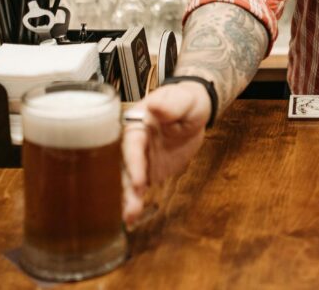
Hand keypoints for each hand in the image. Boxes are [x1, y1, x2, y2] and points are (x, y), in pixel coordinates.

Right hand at [121, 82, 211, 226]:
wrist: (193, 111)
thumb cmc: (185, 102)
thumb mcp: (182, 100)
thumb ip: (169, 105)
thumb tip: (155, 105)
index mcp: (137, 124)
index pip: (132, 146)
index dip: (134, 163)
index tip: (139, 180)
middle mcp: (134, 144)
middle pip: (125, 167)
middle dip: (126, 187)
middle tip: (130, 207)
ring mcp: (140, 160)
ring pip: (129, 181)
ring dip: (128, 199)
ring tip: (129, 217)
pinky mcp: (148, 172)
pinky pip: (139, 188)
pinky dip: (135, 202)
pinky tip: (131, 218)